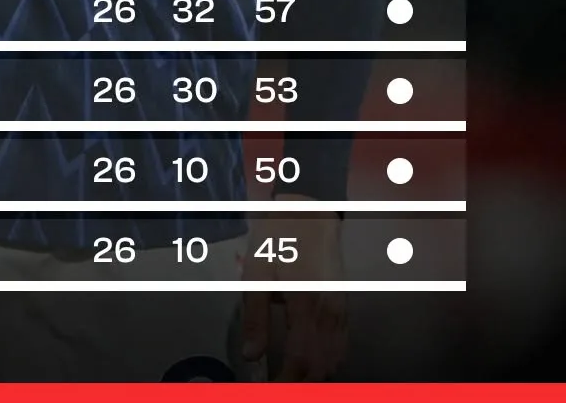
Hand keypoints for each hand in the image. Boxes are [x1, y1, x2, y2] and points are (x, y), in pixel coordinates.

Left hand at [239, 204, 346, 379]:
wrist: (311, 212)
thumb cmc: (279, 239)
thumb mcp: (258, 271)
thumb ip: (255, 316)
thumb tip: (251, 356)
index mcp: (306, 304)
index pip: (299, 362)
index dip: (285, 383)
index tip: (268, 390)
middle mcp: (330, 313)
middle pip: (320, 369)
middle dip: (299, 385)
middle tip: (277, 387)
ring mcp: (342, 312)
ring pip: (334, 361)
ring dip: (315, 378)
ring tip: (290, 381)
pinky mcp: (345, 308)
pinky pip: (342, 347)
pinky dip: (329, 365)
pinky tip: (313, 369)